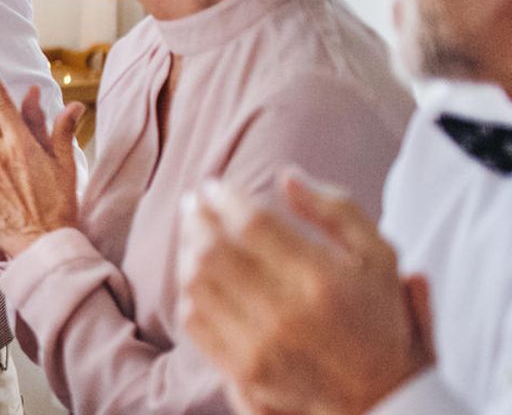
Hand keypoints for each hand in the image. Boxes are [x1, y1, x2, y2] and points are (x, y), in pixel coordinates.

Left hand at [179, 172, 435, 414]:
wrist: (381, 397)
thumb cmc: (378, 316)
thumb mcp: (379, 256)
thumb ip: (336, 210)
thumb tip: (287, 176)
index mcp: (321, 279)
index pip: (251, 223)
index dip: (224, 198)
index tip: (214, 186)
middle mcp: (287, 313)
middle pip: (214, 250)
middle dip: (197, 217)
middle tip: (195, 202)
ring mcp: (260, 346)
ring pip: (196, 282)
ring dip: (187, 250)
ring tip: (192, 232)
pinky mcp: (243, 371)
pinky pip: (194, 320)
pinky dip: (188, 291)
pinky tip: (195, 274)